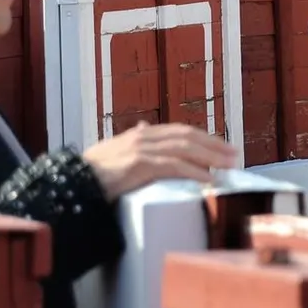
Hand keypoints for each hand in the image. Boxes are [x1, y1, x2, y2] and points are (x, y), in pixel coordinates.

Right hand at [82, 122, 239, 200]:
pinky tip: (209, 179)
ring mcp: (141, 148)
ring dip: (210, 157)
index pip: (180, 131)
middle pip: (187, 136)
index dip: (203, 137)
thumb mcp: (116, 150)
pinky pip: (174, 166)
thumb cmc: (93, 172)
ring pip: (184, 149)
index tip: (223, 145)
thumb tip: (145, 125)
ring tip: (227, 166)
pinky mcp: (139, 164)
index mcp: (141, 133)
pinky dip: (194, 171)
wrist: (73, 182)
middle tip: (234, 154)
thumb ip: (134, 140)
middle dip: (213, 145)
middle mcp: (144, 136)